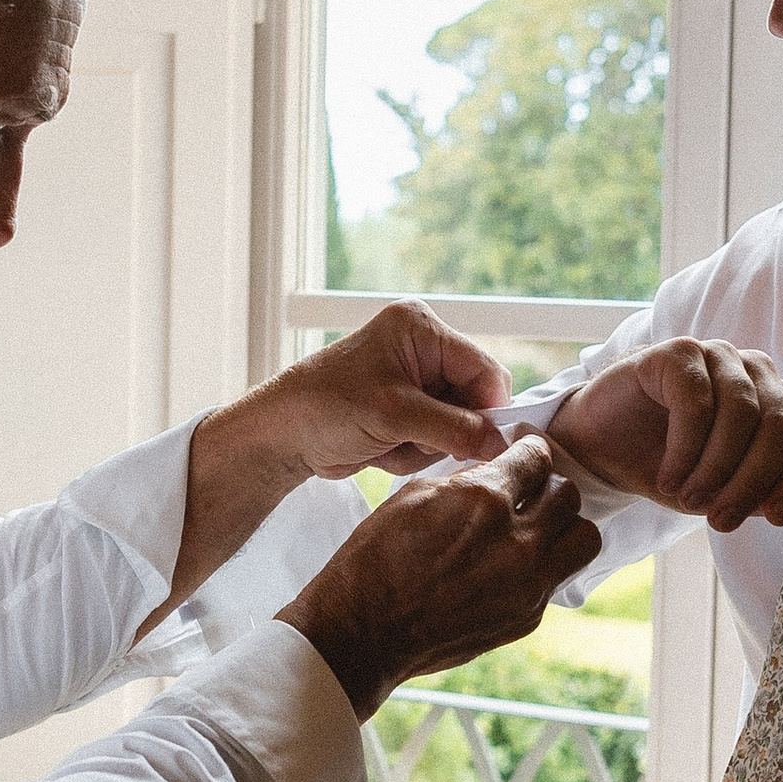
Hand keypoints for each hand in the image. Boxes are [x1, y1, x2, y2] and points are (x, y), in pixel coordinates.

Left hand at [148, 311, 511, 631]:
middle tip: (416, 443)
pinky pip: (434, 441)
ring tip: (387, 443)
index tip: (482, 444)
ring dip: (426, 446)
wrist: (279, 436)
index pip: (486, 370)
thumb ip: (455, 428)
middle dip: (450, 431)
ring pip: (457, 427)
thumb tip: (503, 444)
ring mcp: (414, 382)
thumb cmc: (326, 408)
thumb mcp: (396, 416)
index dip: (490, 409)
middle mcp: (422, 349)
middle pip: (474, 400)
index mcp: (421, 328)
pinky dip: (412, 453)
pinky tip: (380, 449)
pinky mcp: (404, 412)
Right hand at [284, 437, 602, 718]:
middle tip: (529, 494)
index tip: (526, 458)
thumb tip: (498, 470)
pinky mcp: (528, 616)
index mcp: (484, 501)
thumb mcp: (415, 497)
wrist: (364, 632)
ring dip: (563, 528)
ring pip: (584, 539)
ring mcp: (528, 584)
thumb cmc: (376, 560)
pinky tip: (510, 568)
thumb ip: (467, 480)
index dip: (531, 453)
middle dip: (548, 488)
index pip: (537, 459)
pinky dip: (542, 567)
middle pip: (569, 496)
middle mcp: (516, 542)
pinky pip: (557, 579)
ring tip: (536, 531)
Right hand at [548, 342, 782, 532]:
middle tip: (719, 520)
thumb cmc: (677, 469)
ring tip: (688, 499)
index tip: (776, 519)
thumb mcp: (734, 495)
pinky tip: (669, 476)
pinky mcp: (678, 353)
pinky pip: (697, 401)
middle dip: (751, 483)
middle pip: (781, 428)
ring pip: (741, 414)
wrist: (607, 450)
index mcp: (782, 405)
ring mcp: (719, 357)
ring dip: (715, 468)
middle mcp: (758, 375)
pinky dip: (685, 448)